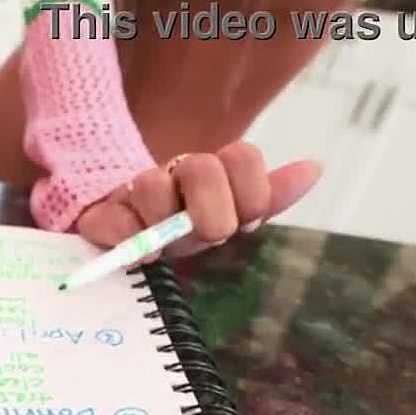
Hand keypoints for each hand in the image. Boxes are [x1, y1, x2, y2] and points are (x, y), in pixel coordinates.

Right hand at [75, 142, 321, 260]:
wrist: (122, 238)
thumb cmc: (181, 227)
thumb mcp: (228, 215)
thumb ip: (269, 195)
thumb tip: (315, 167)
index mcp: (211, 171)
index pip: (242, 157)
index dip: (251, 192)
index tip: (245, 223)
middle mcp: (174, 172)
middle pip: (202, 168)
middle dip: (212, 209)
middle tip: (209, 234)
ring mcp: (135, 190)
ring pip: (152, 186)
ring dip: (164, 222)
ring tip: (164, 249)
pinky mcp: (100, 214)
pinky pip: (113, 218)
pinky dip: (128, 238)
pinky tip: (140, 257)